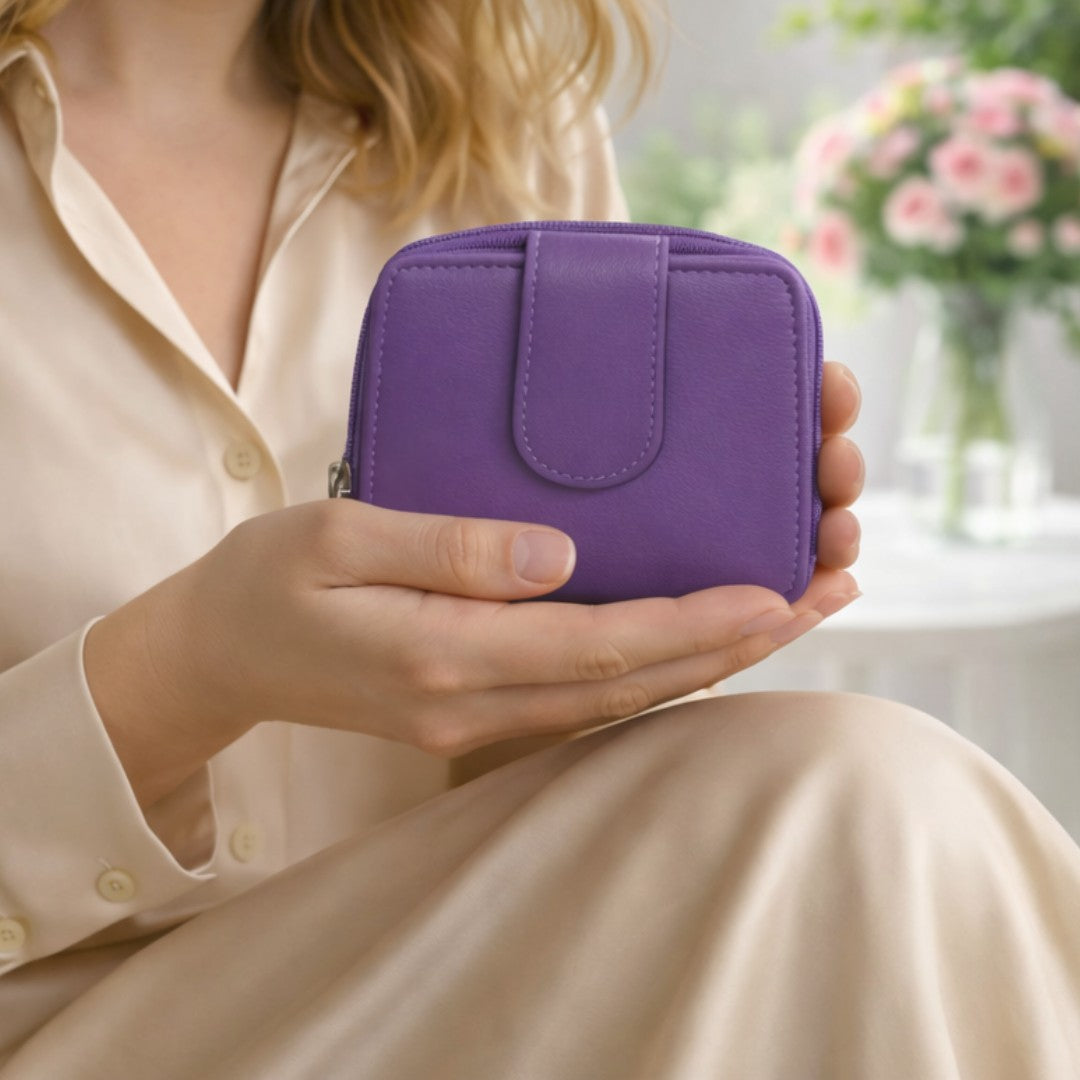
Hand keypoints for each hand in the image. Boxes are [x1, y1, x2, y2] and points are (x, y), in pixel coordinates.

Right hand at [86, 359, 863, 801]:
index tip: (774, 589)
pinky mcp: (471, 710)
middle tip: (817, 599)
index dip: (694, 620)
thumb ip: (449, 546)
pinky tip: (692, 643)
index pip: (598, 644)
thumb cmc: (268, 578)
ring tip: (782, 618)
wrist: (218, 651)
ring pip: (616, 699)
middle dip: (729, 645)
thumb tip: (559, 554)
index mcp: (443, 654)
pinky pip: (583, 697)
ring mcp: (473, 718)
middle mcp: (471, 702)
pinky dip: (651, 671)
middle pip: (629, 683)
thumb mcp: (339, 537)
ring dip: (704, 662)